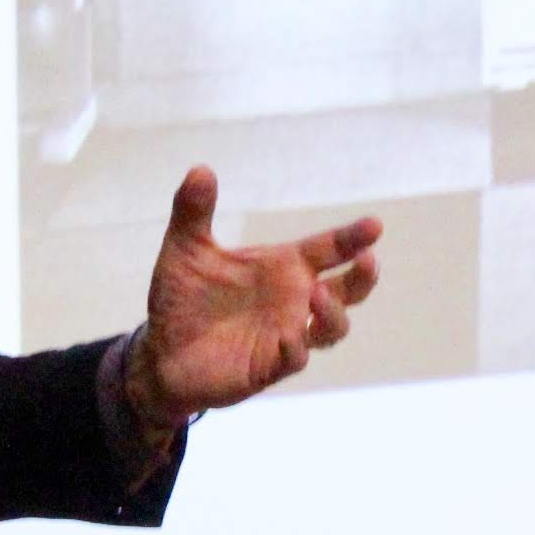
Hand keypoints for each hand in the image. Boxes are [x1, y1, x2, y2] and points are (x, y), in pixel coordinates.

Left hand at [126, 167, 381, 431]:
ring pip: (332, 328)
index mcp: (284, 267)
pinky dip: (296, 349)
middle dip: (364, 277)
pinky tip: (291, 340)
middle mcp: (294, 300)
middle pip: (348, 290)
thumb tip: (199, 168)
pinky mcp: (268, 366)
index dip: (353, 237)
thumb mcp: (185, 249)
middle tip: (368, 259)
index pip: (329, 249)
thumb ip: (193, 211)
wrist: (159, 352)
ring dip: (332, 313)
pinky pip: (294, 359)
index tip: (375, 225)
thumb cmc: (183, 298)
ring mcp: (286, 334)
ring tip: (317, 295)